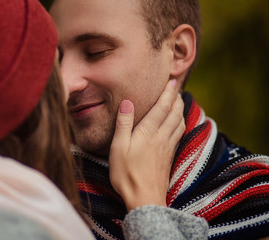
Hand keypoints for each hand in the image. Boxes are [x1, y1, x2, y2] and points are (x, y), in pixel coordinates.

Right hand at [109, 79, 184, 210]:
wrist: (145, 199)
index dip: (168, 93)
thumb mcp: (118, 148)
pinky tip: (178, 125)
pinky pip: (179, 135)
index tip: (172, 81)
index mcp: (148, 133)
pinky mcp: (169, 157)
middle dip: (176, 98)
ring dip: (180, 110)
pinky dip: (181, 124)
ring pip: (179, 123)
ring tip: (178, 102)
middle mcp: (162, 138)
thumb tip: (126, 102)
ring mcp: (167, 148)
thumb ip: (123, 124)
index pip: (162, 107)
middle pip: (174, 113)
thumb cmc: (127, 175)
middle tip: (176, 87)